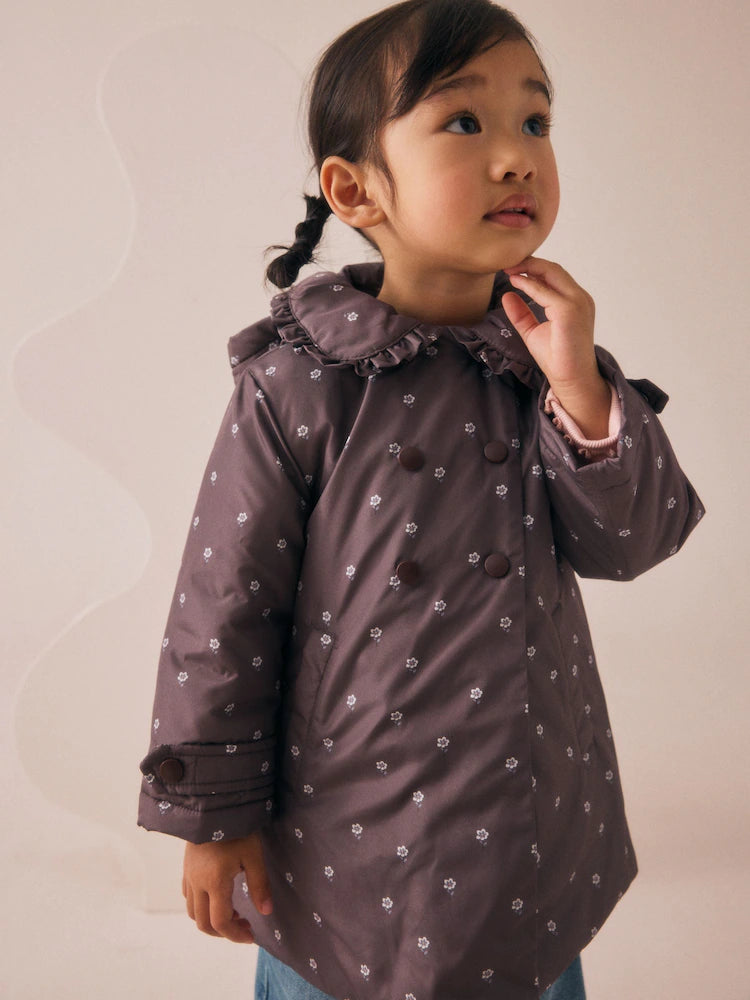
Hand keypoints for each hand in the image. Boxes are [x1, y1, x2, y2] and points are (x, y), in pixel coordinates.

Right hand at [182, 831, 272, 943]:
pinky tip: (218, 896)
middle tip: (245, 926)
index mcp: (215, 882)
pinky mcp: (186, 867)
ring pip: (193, 912)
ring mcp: (189, 875)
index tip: (251, 936)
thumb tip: (266, 912)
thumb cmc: (237, 828)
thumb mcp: (253, 854)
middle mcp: (197, 883)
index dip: (235, 935)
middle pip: (203, 923)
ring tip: (234, 912)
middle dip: (224, 932)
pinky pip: (188, 896)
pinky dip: (202, 906)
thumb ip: (259, 885)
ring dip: (212, 919)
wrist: (214, 804)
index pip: (220, 922)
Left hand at [502, 256, 610, 438]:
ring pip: (552, 273)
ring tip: (509, 267)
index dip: (532, 268)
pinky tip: (515, 282)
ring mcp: (577, 303)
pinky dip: (529, 285)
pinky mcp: (569, 311)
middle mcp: (579, 298)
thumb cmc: (556, 358)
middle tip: (507, 262)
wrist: (571, 379)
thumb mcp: (533, 331)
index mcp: (575, 301)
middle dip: (529, 262)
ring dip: (529, 268)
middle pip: (554, 269)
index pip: (554, 275)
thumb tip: (507, 295)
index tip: (511, 267)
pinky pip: (546, 292)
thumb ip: (521, 313)